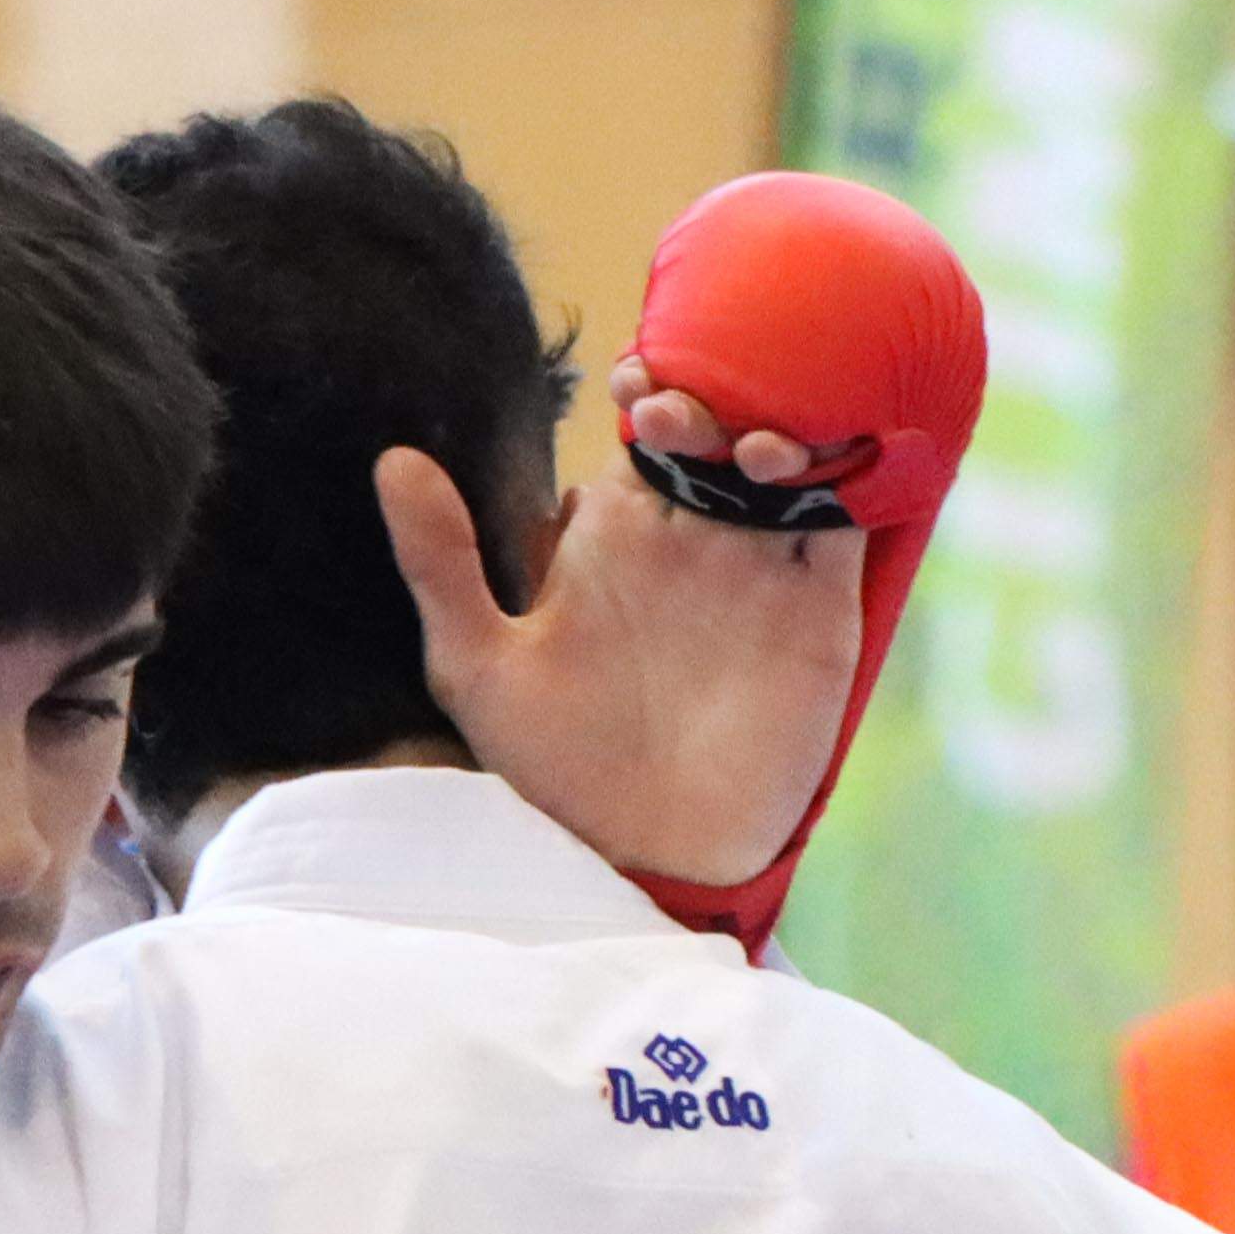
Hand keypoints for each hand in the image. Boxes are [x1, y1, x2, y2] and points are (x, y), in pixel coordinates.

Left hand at [382, 371, 866, 890]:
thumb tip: (391, 459)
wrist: (647, 857)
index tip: (631, 376)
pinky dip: (836, 471)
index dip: (652, 380)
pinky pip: (843, 511)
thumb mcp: (477, 668)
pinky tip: (791, 468)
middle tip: (673, 413)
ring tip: (741, 446)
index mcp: (621, 531)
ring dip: (776, 421)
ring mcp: (763, 563)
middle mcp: (696, 533)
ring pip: (787, 453)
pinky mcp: (821, 603)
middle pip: (722, 422)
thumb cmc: (556, 770)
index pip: (647, 423)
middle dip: (712, 391)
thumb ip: (440, 564)